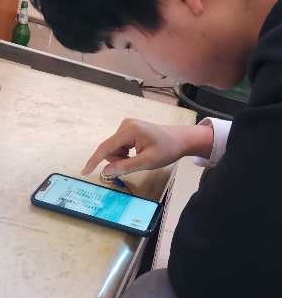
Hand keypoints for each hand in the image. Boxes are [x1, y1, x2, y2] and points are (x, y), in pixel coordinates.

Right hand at [81, 119, 213, 176]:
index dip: (94, 160)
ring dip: (123, 157)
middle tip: (137, 162)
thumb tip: (105, 171)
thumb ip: (125, 166)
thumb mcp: (147, 162)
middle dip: (118, 160)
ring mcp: (127, 125)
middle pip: (110, 149)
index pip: (106, 147)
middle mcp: (125, 125)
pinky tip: (140, 151)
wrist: (181, 139)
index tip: (84, 172)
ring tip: (141, 156)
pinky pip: (120, 146)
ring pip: (115, 149)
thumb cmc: (167, 150)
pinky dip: (126, 153)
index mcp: (129, 130)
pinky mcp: (130, 129)